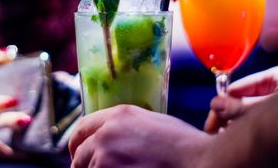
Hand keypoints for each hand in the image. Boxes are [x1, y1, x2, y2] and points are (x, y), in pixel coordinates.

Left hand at [69, 105, 212, 167]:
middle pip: (79, 155)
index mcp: (118, 115)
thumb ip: (123, 127)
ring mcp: (106, 158)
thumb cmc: (183, 145)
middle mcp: (106, 134)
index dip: (77, 143)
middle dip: (84, 164)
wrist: (200, 162)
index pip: (82, 128)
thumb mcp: (150, 123)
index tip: (78, 153)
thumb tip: (110, 138)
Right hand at [204, 65, 277, 133]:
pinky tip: (241, 139)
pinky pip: (259, 120)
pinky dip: (249, 130)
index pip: (237, 87)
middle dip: (228, 118)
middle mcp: (277, 87)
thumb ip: (241, 108)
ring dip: (237, 126)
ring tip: (228, 140)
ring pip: (249, 113)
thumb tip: (215, 104)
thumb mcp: (269, 109)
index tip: (211, 123)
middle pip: (242, 101)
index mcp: (274, 77)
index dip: (221, 105)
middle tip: (215, 134)